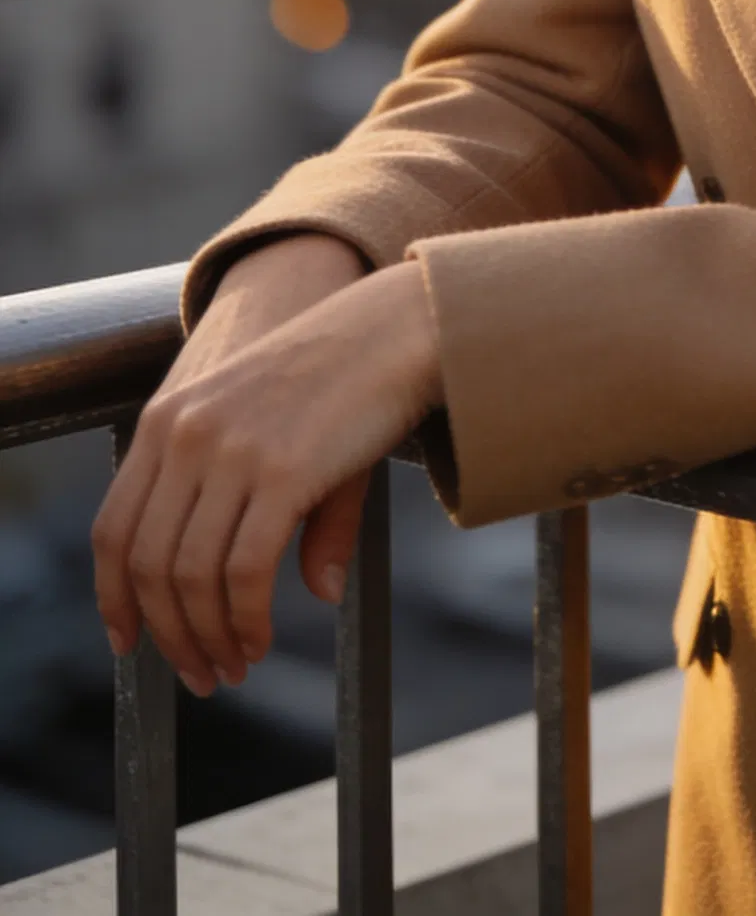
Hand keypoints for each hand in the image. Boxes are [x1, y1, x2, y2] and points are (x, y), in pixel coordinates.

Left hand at [92, 259, 442, 694]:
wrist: (397, 326)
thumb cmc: (344, 378)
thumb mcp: (281, 436)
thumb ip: (275, 511)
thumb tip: (318, 589)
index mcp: (168, 420)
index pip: (113, 528)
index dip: (113, 597)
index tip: (128, 643)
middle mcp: (185, 434)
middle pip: (146, 563)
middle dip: (167, 634)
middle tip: (199, 675)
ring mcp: (230, 451)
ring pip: (191, 576)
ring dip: (207, 638)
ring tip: (234, 666)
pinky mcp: (280, 471)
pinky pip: (244, 572)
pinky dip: (246, 620)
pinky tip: (261, 638)